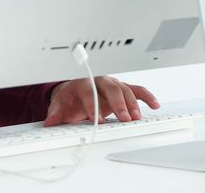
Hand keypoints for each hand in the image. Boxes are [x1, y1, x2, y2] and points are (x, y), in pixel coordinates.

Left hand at [44, 76, 159, 125]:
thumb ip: (56, 113)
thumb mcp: (59, 105)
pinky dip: (146, 96)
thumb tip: (50, 121)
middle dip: (118, 103)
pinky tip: (154, 105)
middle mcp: (100, 82)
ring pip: (125, 90)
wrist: (74, 91)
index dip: (93, 106)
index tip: (97, 120)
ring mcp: (112, 85)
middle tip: (123, 118)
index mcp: (83, 84)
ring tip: (136, 117)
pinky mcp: (122, 90)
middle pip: (111, 88)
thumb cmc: (69, 98)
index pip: (89, 92)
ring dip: (132, 103)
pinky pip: (136, 90)